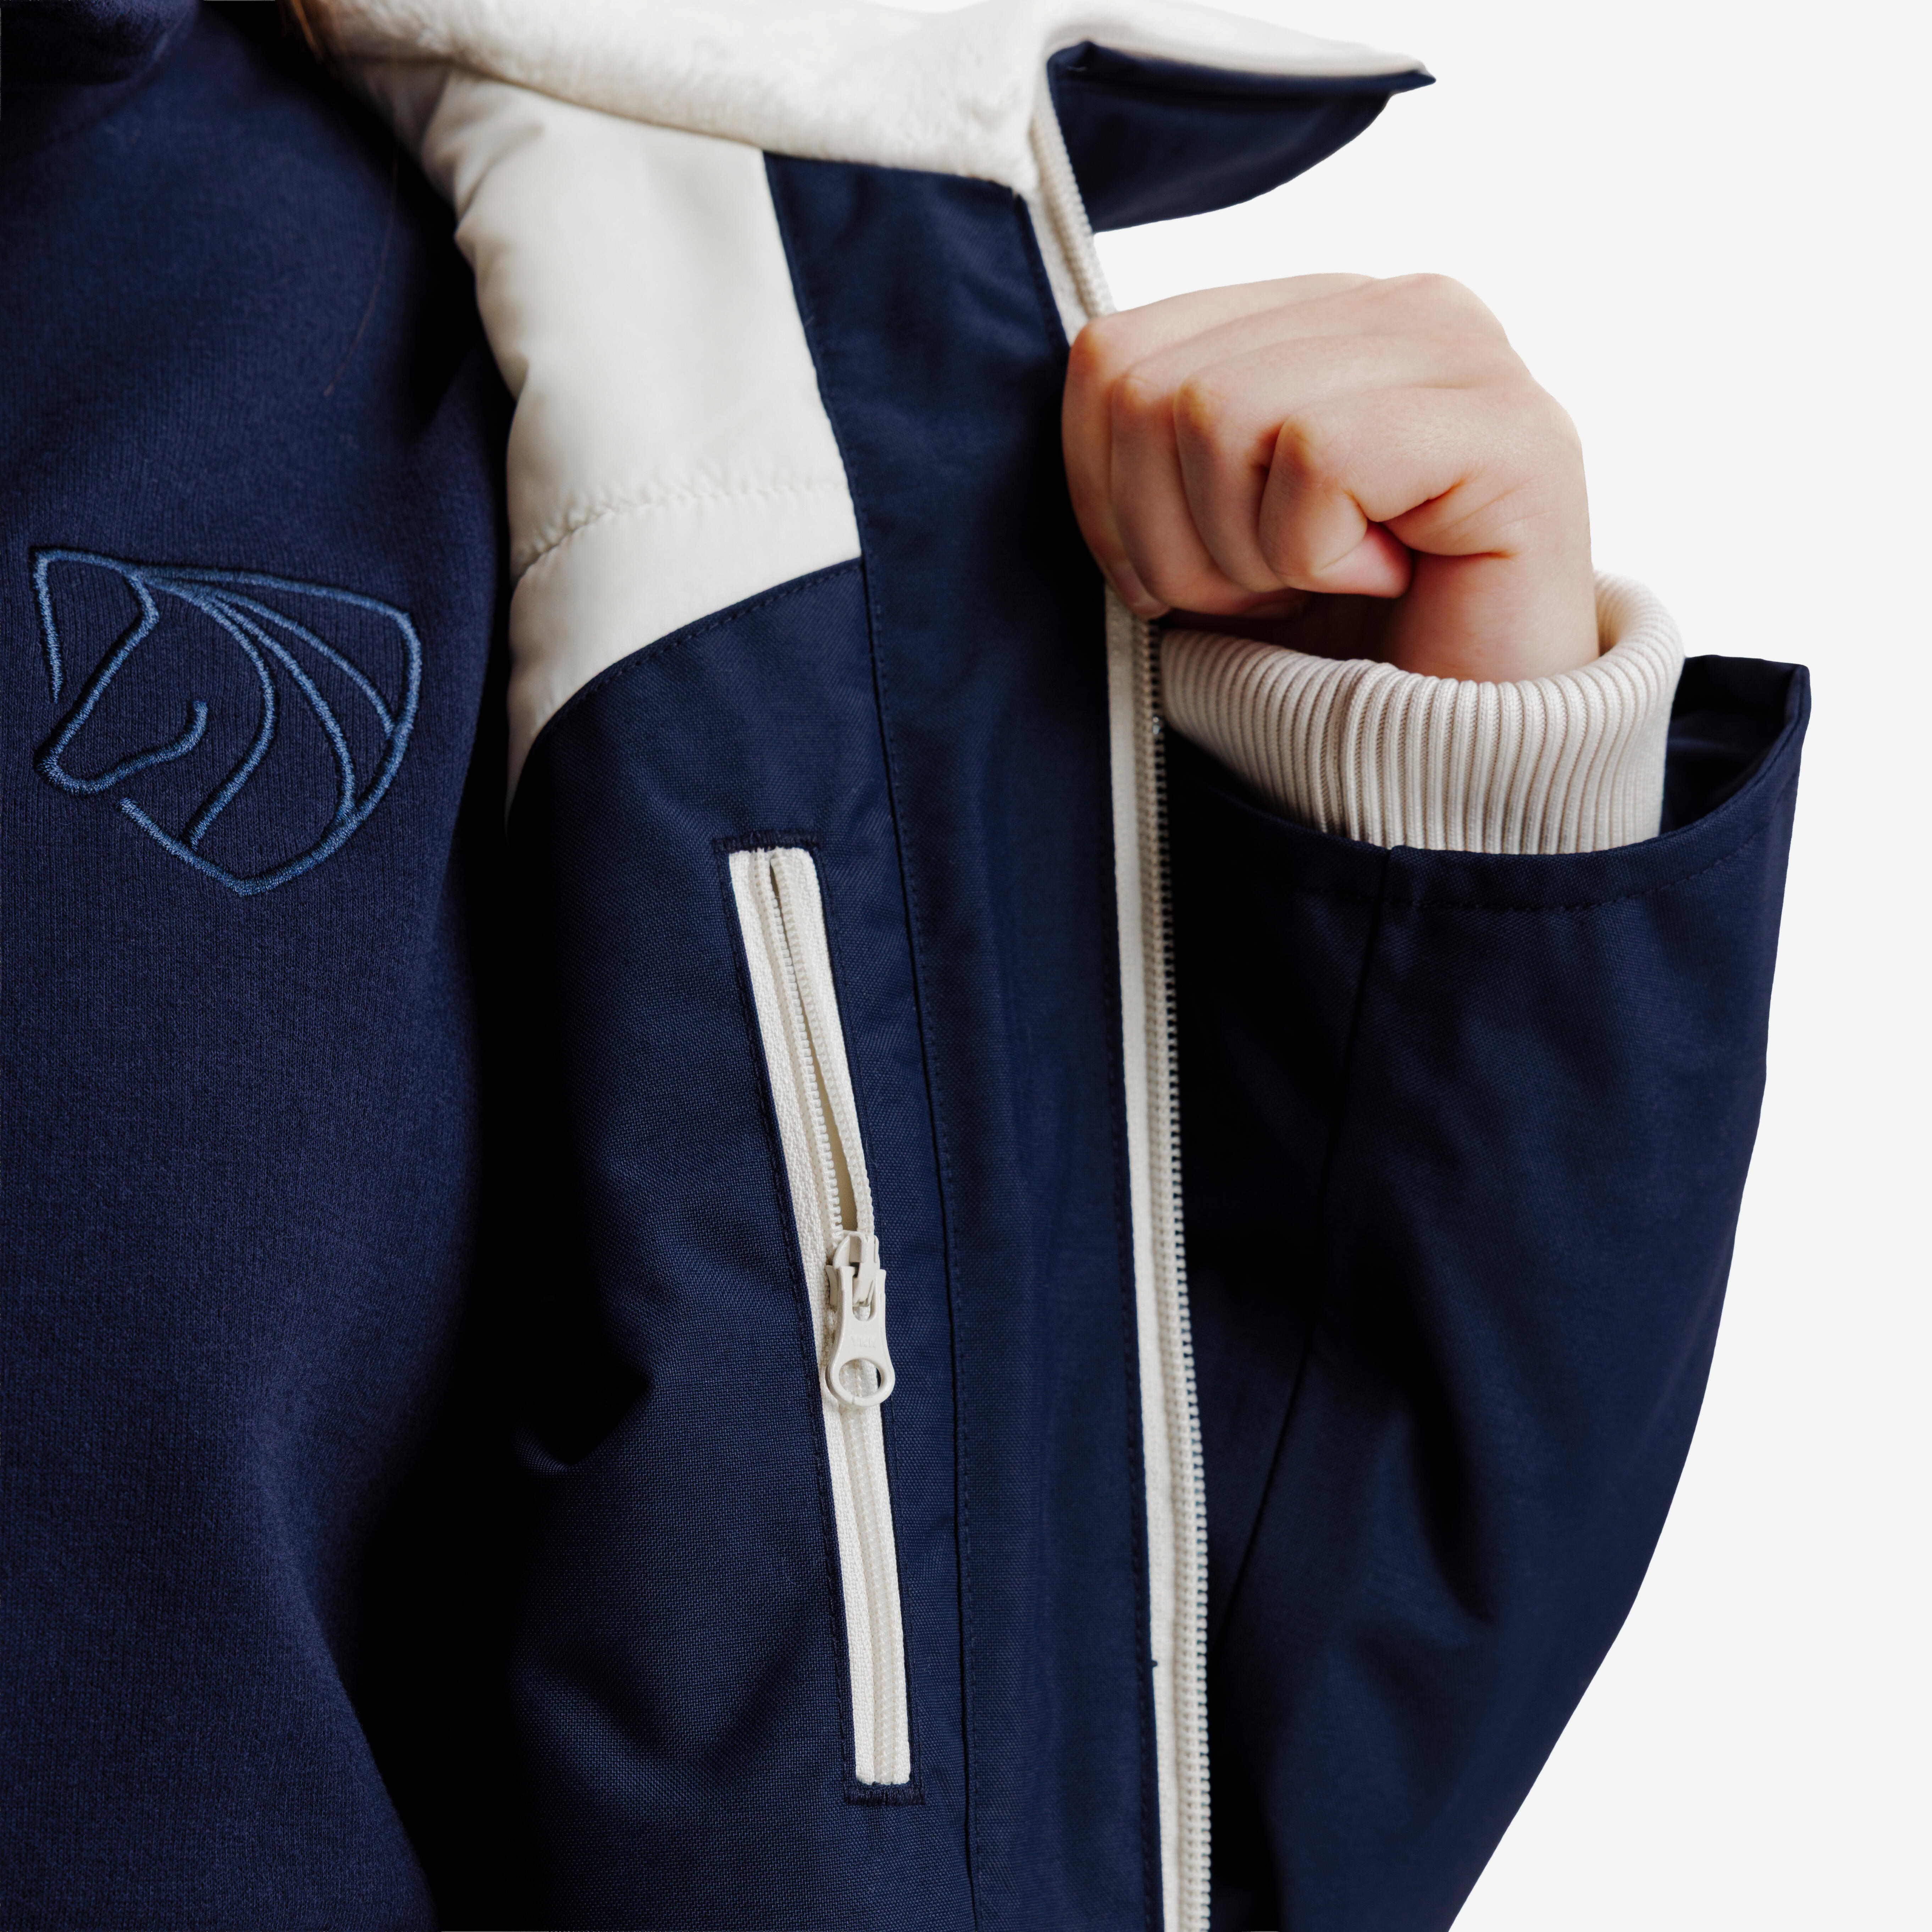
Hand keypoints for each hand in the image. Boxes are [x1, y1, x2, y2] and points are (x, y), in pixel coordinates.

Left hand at [1062, 274, 1597, 681]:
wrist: (1456, 760)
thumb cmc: (1327, 648)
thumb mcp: (1198, 540)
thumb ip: (1143, 444)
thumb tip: (1092, 386)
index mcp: (1313, 316)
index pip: (1113, 353)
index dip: (1102, 495)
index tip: (1175, 578)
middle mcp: (1396, 307)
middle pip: (1151, 389)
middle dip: (1169, 539)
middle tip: (1260, 597)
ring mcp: (1464, 353)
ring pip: (1219, 413)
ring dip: (1242, 554)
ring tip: (1317, 588)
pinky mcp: (1512, 428)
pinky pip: (1319, 457)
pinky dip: (1317, 555)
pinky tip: (1382, 582)